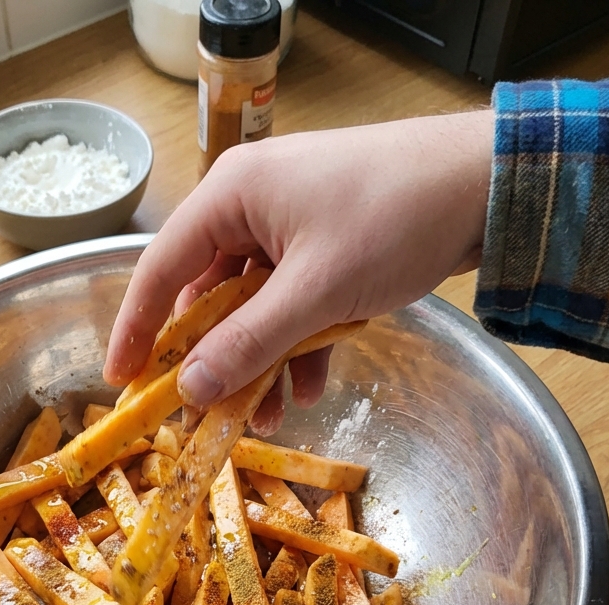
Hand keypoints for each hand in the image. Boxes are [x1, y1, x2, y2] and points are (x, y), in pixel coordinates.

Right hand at [104, 109, 493, 433]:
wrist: (487, 185)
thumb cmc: (393, 220)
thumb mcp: (314, 291)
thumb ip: (248, 343)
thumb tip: (191, 389)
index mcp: (232, 197)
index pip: (161, 268)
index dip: (137, 328)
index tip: (121, 379)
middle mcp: (252, 208)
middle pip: (209, 295)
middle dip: (213, 359)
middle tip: (202, 412)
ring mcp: (291, 229)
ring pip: (255, 308)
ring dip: (259, 362)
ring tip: (266, 416)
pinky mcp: (325, 249)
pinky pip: (294, 305)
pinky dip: (298, 345)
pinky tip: (307, 388)